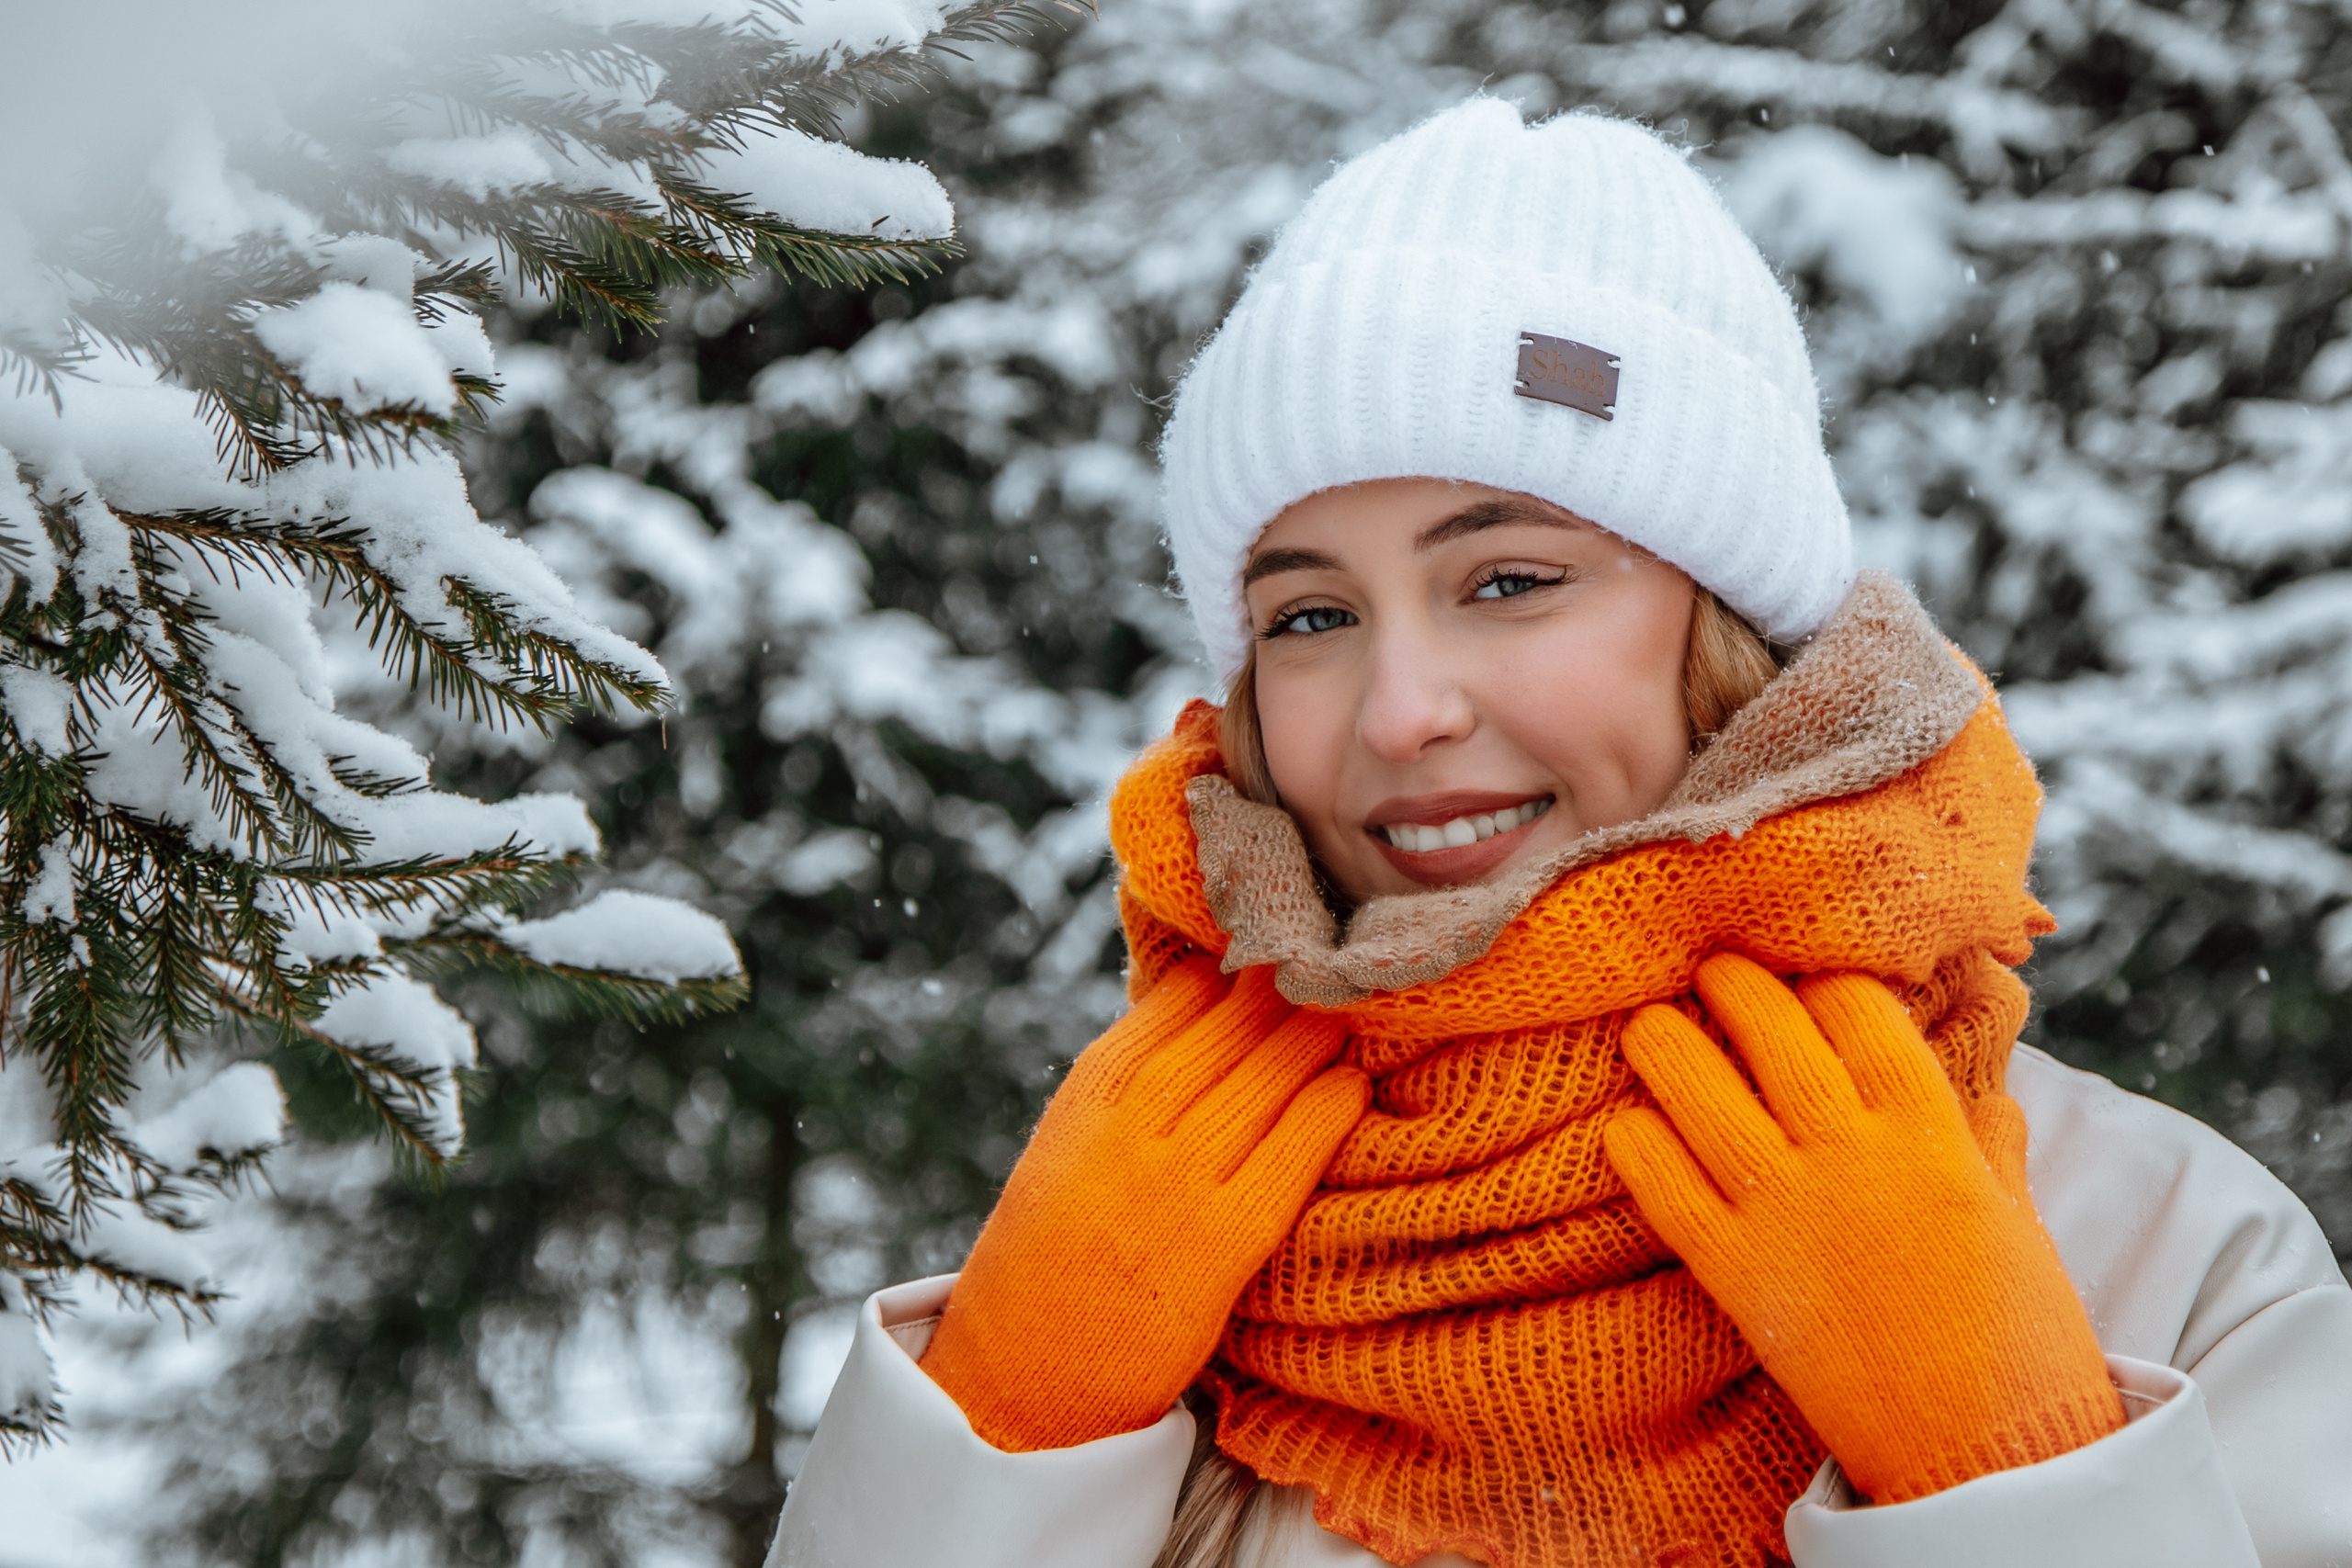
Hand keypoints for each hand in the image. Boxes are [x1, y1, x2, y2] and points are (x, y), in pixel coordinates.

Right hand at [920, 955, 1369, 1451]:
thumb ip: (1129, 1080)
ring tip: (1348, 1020)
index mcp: (1093, 1088)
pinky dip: (1327, 1113)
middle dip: (1289, 993)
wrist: (1022, 1367)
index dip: (1241, 969)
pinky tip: (1350, 1090)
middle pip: (1237, 1026)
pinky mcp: (1222, 1241)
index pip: (1184, 995)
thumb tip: (1202, 1009)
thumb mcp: (1069, 1138)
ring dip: (1317, 1041)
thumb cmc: (1052, 1248)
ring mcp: (1180, 1179)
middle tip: (1333, 970)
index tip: (1277, 949)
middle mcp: (1136, 1121)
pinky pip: (1291, 1156)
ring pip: (1270, 1079)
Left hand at [1603, 953, 2123, 1503]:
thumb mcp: (2019, 1221)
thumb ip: (1988, 1147)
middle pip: (1770, 1030)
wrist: (1990, 1455)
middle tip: (1709, 970)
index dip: (1821, 981)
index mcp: (1931, 1128)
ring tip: (1647, 1024)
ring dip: (1665, 1045)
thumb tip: (1989, 1095)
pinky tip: (1627, 1124)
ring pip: (1702, 1091)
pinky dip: (1637, 1146)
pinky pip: (1665, 1187)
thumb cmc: (2020, 1337)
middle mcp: (1853, 1151)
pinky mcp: (1737, 1272)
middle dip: (1733, 986)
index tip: (1800, 974)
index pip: (1859, 1008)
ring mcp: (1788, 1207)